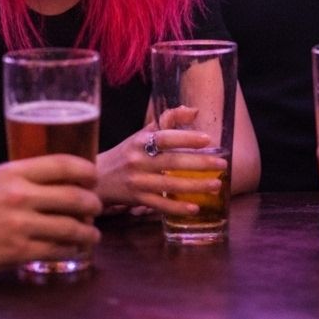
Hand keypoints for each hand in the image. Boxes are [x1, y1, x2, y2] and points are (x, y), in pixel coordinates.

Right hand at [0, 155, 101, 275]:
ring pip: (69, 227)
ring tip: (93, 234)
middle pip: (73, 196)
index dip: (86, 170)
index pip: (63, 164)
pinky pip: (54, 250)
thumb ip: (20, 178)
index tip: (94, 177)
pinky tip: (74, 250)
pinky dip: (70, 250)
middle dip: (93, 203)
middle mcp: (20, 196)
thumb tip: (50, 179)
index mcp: (14, 172)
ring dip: (88, 232)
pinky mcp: (15, 252)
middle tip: (98, 207)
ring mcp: (19, 225)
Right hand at [96, 106, 226, 215]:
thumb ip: (167, 121)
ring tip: (216, 185)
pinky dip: (178, 208)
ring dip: (195, 186)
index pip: (165, 137)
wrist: (96, 178)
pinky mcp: (136, 200)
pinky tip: (195, 207)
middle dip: (199, 164)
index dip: (186, 138)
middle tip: (222, 164)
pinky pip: (160, 205)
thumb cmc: (124, 154)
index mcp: (140, 142)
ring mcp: (137, 182)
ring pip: (170, 186)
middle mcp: (138, 161)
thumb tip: (194, 110)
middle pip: (172, 163)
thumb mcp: (141, 134)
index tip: (207, 140)